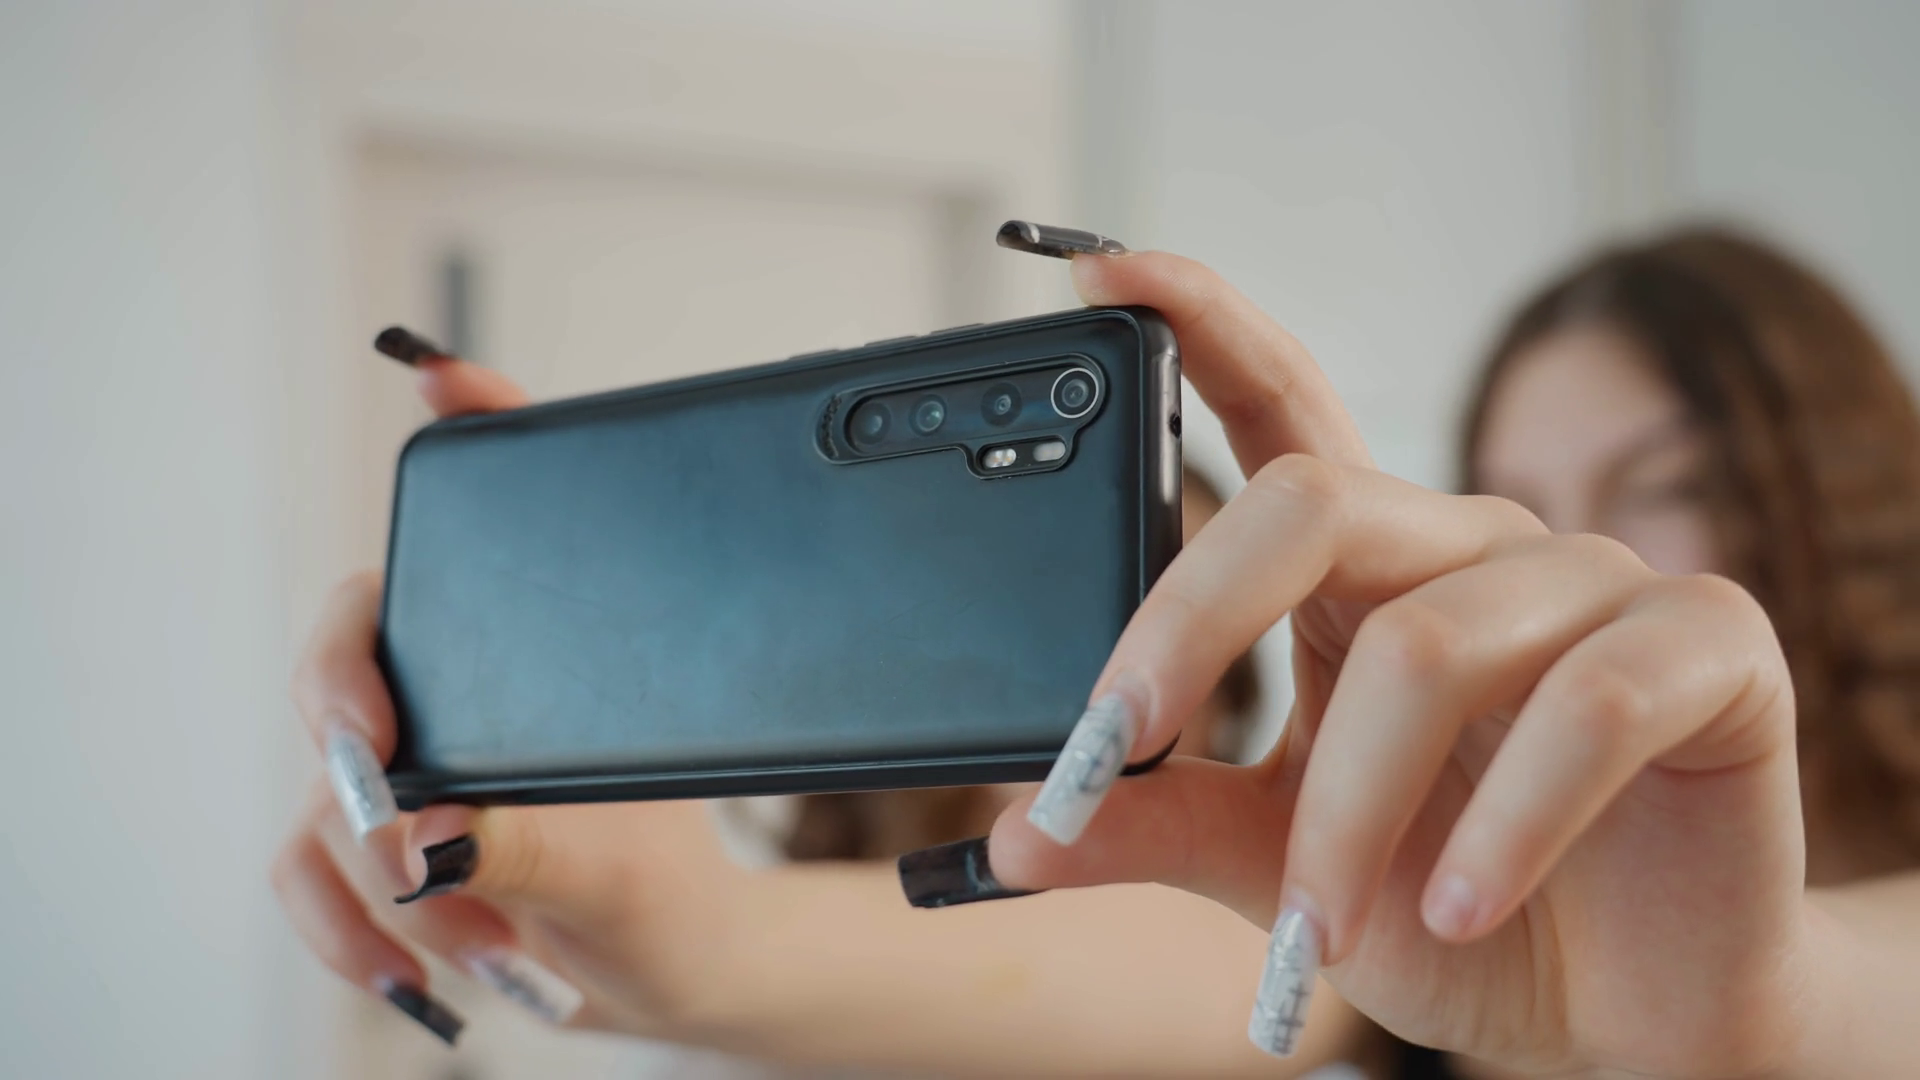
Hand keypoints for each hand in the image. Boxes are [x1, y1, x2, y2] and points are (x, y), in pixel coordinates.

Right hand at [271, 355, 751, 1042]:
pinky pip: (305, 870)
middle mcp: (456, 692)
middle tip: (380, 769)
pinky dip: (344, 928)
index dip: (466, 434)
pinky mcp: (372, 846)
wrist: (664, 971)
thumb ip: (541, 845)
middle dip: (346, 703)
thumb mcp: (631, 869)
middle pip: (349, 644)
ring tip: (475, 932)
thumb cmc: (665, 889)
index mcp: (532, 658)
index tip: (455, 382)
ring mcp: (406, 767)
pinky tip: (409, 971)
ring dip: (380, 872)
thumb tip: (436, 833)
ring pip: (323, 782)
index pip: (482, 531)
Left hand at [984, 252, 1812, 1075]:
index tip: (1099, 274)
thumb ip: (1166, 825)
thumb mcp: (1280, 867)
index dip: (1200, 326)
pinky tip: (1457, 911)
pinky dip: (1506, 826)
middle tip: (1111, 741)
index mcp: (1362, 570)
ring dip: (1348, 814)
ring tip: (1314, 936)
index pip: (1277, 410)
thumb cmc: (1443, 904)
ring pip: (1429, 646)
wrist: (1622, 1004)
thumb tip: (1018, 834)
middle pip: (1311, 503)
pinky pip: (1587, 708)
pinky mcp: (1708, 646)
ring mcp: (1595, 583)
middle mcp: (1472, 545)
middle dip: (1192, 623)